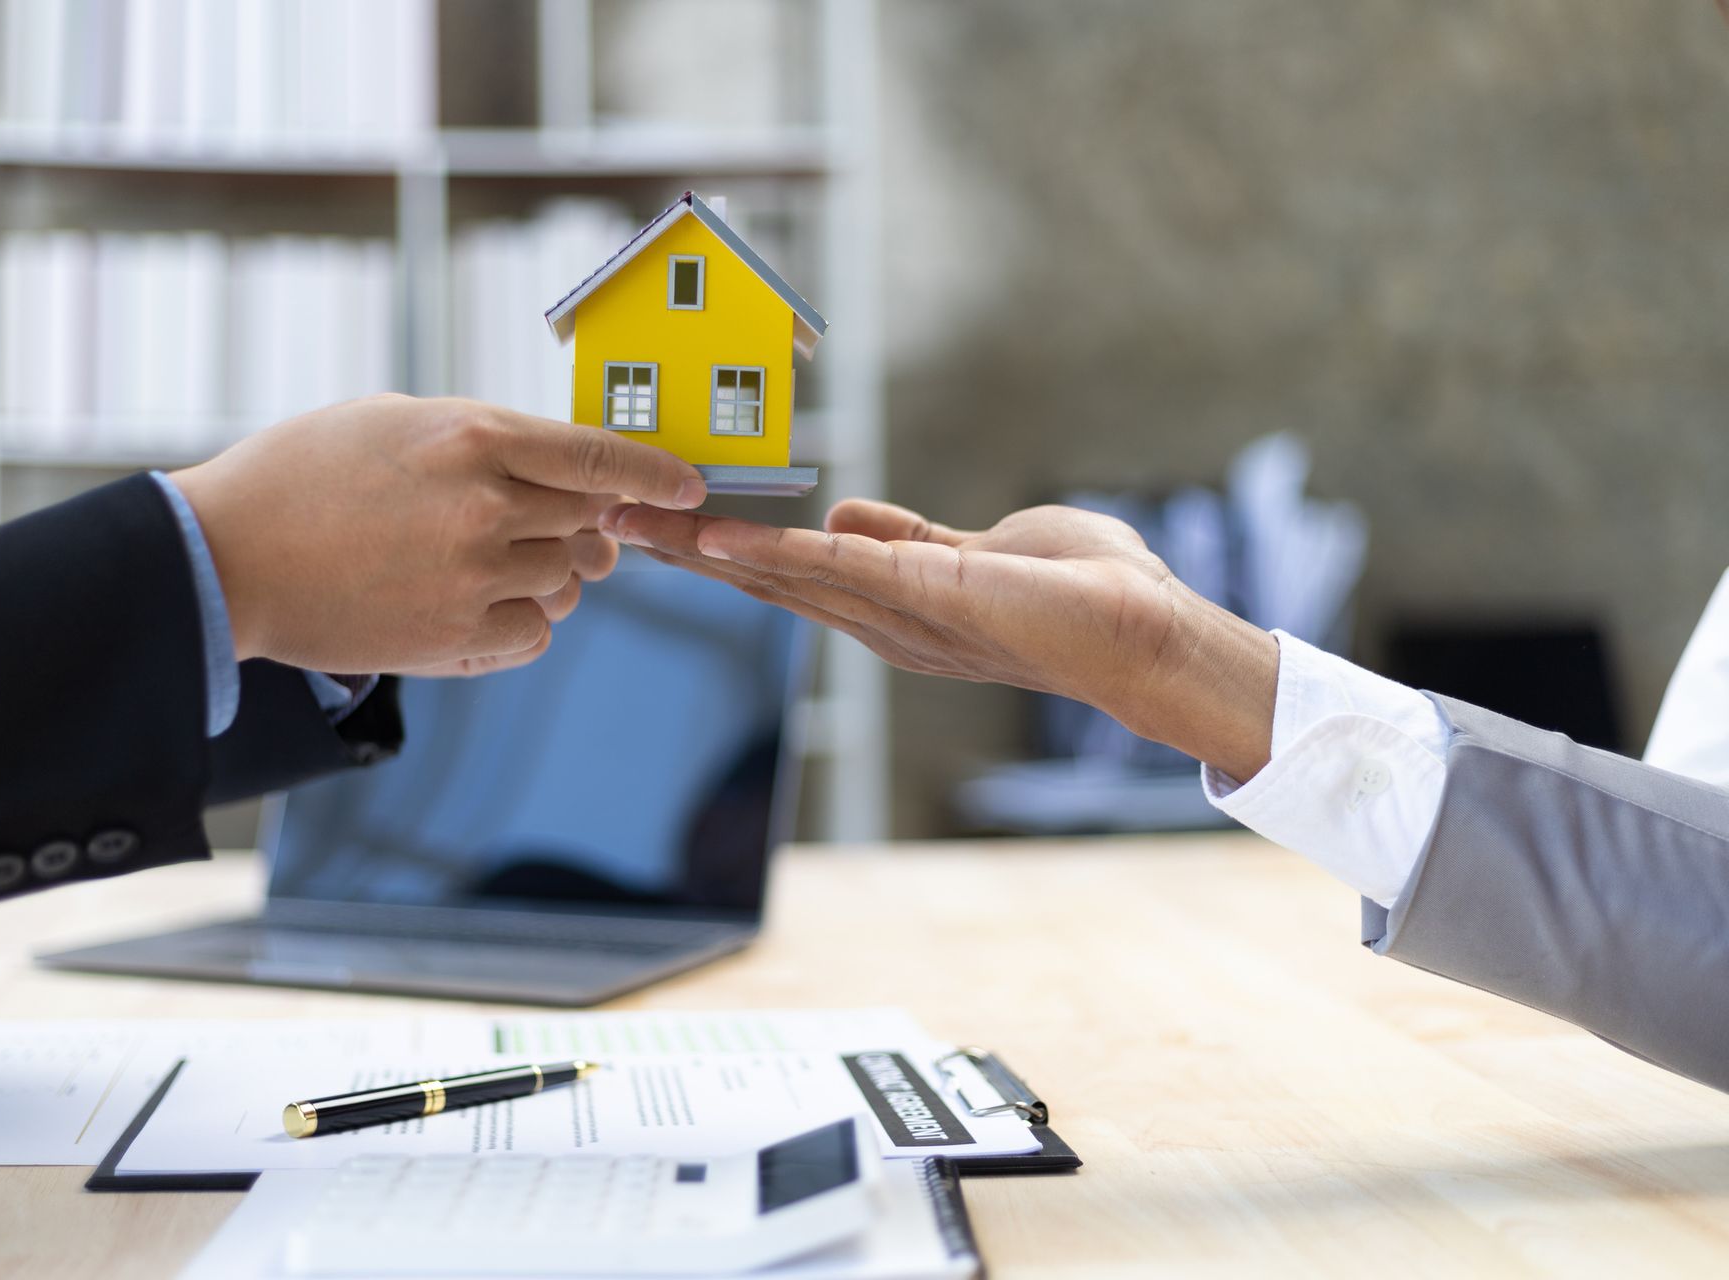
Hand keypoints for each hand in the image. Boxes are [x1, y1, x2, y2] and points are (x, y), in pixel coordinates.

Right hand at [171, 395, 705, 676]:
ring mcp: (472, 580)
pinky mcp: (453, 640)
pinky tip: (475, 600)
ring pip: (570, 584)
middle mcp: (485, 509)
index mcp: (473, 437)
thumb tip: (570, 474)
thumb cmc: (307, 473)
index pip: (601, 458)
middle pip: (591, 523)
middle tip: (559, 524)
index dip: (656, 475)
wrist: (227, 557)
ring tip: (490, 560)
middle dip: (587, 524)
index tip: (688, 485)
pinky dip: (523, 619)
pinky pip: (535, 633)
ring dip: (551, 573)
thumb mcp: (398, 418)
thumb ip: (489, 440)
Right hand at [603, 498, 1278, 781]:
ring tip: (639, 527)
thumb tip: (842, 514)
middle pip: (771, 587)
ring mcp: (902, 616)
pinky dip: (773, 554)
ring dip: (710, 555)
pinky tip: (718, 539)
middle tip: (616, 528)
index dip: (728, 555)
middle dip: (694, 558)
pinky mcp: (928, 595)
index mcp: (894, 611)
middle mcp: (885, 626)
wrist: (1145, 628)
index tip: (666, 530)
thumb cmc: (1081, 592)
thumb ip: (909, 539)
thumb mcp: (978, 550)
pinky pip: (835, 570)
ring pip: (786, 581)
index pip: (794, 580)